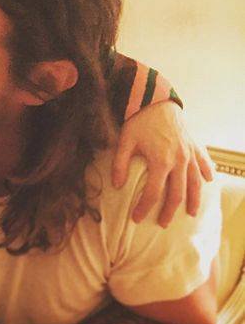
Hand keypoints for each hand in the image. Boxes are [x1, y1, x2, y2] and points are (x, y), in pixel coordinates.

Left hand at [112, 101, 212, 226]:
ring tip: (190, 213)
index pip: (153, 193)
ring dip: (193, 200)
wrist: (156, 99)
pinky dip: (207, 174)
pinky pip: (205, 163)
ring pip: (195, 183)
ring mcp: (190, 154)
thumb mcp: (124, 141)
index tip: (136, 218)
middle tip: (163, 223)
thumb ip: (120, 164)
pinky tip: (208, 182)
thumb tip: (116, 185)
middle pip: (177, 193)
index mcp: (160, 161)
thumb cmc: (138, 121)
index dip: (144, 208)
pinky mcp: (195, 146)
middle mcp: (179, 160)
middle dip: (169, 211)